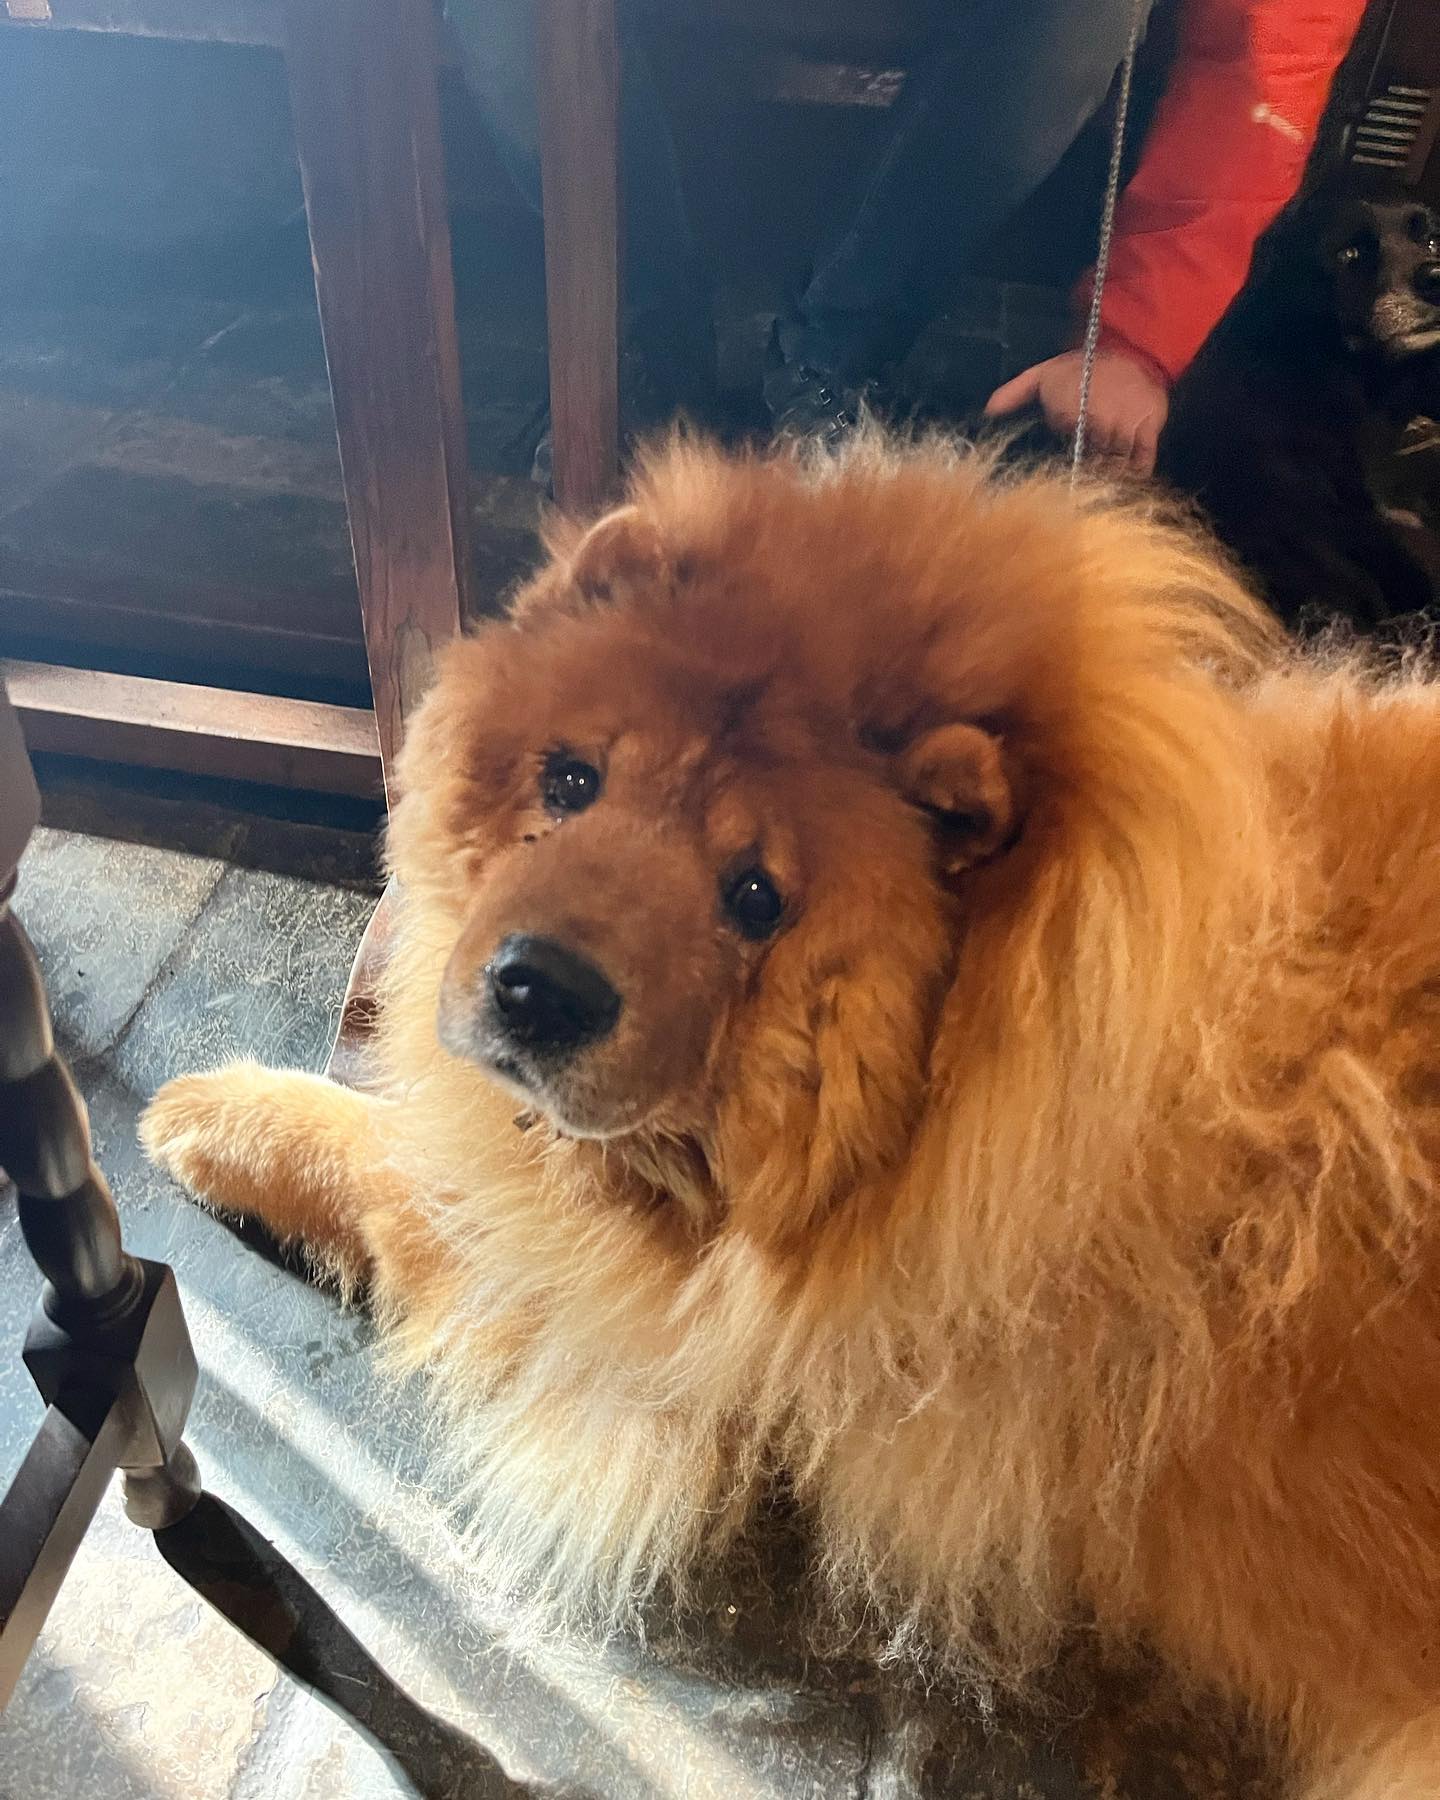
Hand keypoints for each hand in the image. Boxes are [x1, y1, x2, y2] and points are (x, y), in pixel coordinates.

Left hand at [985, 347, 1169, 476]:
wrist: (1131, 347)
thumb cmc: (1082, 365)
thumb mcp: (1043, 374)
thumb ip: (1015, 392)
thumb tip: (987, 411)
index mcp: (1069, 409)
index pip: (1065, 451)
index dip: (1065, 464)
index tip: (1064, 476)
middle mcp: (1098, 419)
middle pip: (1091, 463)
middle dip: (1088, 473)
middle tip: (1086, 484)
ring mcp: (1125, 423)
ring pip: (1116, 465)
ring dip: (1111, 477)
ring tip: (1105, 487)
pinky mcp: (1149, 425)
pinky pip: (1143, 460)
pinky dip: (1136, 474)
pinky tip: (1128, 481)